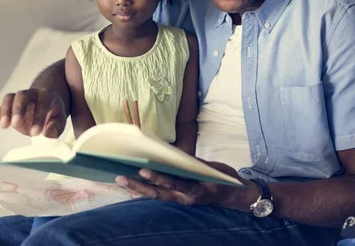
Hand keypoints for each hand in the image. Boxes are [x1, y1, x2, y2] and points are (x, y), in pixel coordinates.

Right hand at [0, 88, 66, 137]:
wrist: (47, 101)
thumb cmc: (53, 112)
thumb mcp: (60, 119)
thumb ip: (56, 127)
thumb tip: (49, 135)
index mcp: (46, 96)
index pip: (42, 103)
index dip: (38, 117)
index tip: (36, 132)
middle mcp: (31, 94)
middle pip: (22, 96)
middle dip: (18, 109)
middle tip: (16, 124)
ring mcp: (19, 99)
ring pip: (9, 98)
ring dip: (5, 111)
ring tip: (4, 125)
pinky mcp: (10, 106)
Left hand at [115, 161, 258, 209]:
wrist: (233, 195)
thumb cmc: (223, 178)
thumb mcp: (212, 168)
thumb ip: (193, 163)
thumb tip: (174, 155)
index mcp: (196, 190)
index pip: (174, 183)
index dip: (158, 177)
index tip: (144, 169)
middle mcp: (185, 198)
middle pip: (158, 193)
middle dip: (139, 186)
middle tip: (121, 177)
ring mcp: (181, 200)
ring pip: (155, 196)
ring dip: (138, 188)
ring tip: (121, 180)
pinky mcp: (178, 199)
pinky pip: (159, 195)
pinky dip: (146, 189)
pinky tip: (133, 183)